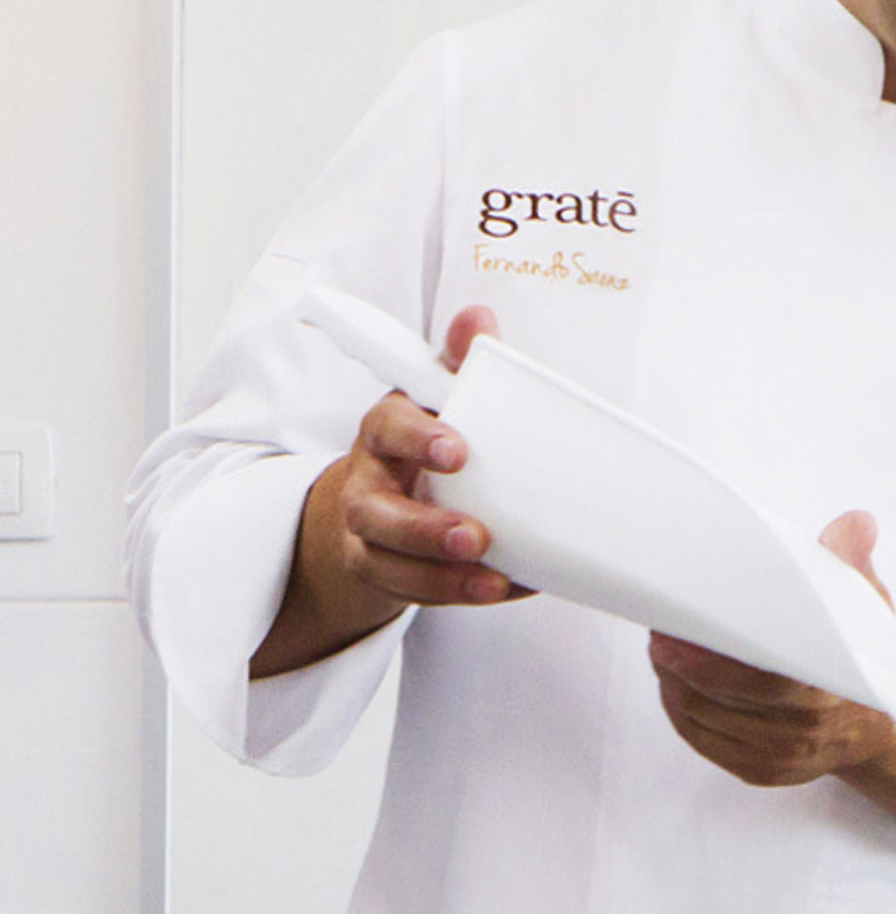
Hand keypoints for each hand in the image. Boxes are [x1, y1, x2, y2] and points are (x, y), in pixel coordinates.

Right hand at [255, 305, 528, 674]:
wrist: (377, 497)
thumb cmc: (423, 438)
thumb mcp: (438, 395)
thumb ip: (458, 360)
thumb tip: (477, 318)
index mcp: (384, 433)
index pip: (387, 429)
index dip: (417, 440)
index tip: (458, 450)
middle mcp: (366, 486)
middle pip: (379, 514)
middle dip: (425, 529)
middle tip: (474, 535)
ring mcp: (370, 537)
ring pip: (390, 564)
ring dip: (442, 576)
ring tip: (490, 577)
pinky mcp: (386, 575)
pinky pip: (418, 595)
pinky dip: (464, 593)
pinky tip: (509, 586)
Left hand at [648, 511, 895, 790]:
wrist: (879, 726)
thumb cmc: (865, 660)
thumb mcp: (870, 606)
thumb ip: (852, 564)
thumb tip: (856, 525)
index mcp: (833, 688)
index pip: (763, 680)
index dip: (711, 660)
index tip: (677, 632)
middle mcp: (805, 730)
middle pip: (720, 696)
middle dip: (679, 661)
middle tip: (660, 627)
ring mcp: (778, 756)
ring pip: (702, 716)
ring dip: (672, 680)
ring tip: (663, 644)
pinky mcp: (757, 770)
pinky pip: (701, 737)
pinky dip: (679, 706)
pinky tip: (674, 678)